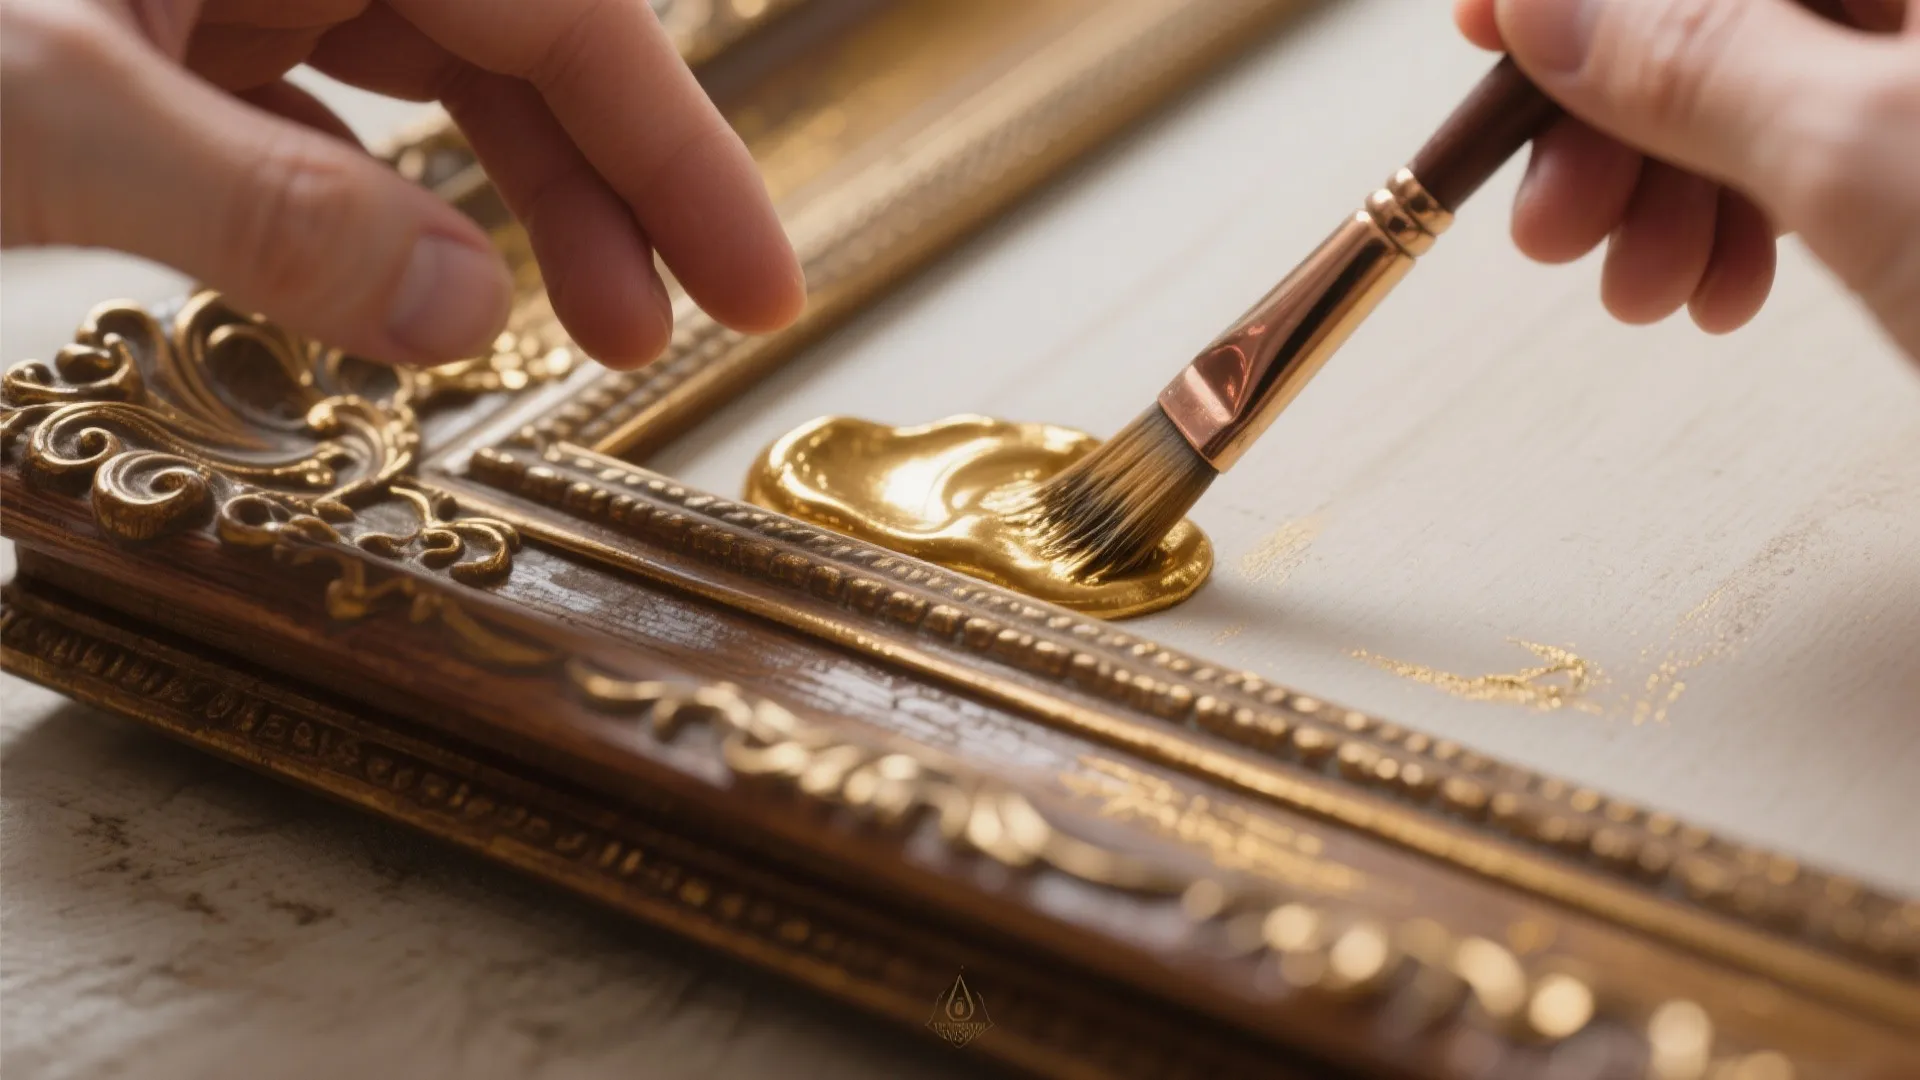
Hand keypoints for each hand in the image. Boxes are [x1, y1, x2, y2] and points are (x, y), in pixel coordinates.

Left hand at [0, 0, 805, 367]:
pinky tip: (391, 280)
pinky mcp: (153, 20)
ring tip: (567, 329)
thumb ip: (263, 214)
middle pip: (515, 35)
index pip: (560, 9)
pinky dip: (376, 193)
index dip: (678, 149)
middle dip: (608, 185)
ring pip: (425, 67)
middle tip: (677, 331)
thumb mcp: (36, 121)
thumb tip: (466, 313)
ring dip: (508, 197)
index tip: (759, 282)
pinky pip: (315, 99)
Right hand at [1454, 0, 1919, 359]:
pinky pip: (1803, 163)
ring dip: (1660, 201)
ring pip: (1750, 97)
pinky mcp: (1919, 168)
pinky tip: (1718, 291)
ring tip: (1647, 288)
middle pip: (1713, 17)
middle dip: (1611, 126)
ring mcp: (1919, 85)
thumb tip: (1546, 7)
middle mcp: (1918, 6)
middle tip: (1560, 219)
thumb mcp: (1864, 146)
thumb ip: (1696, 59)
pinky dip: (1739, 232)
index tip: (1484, 36)